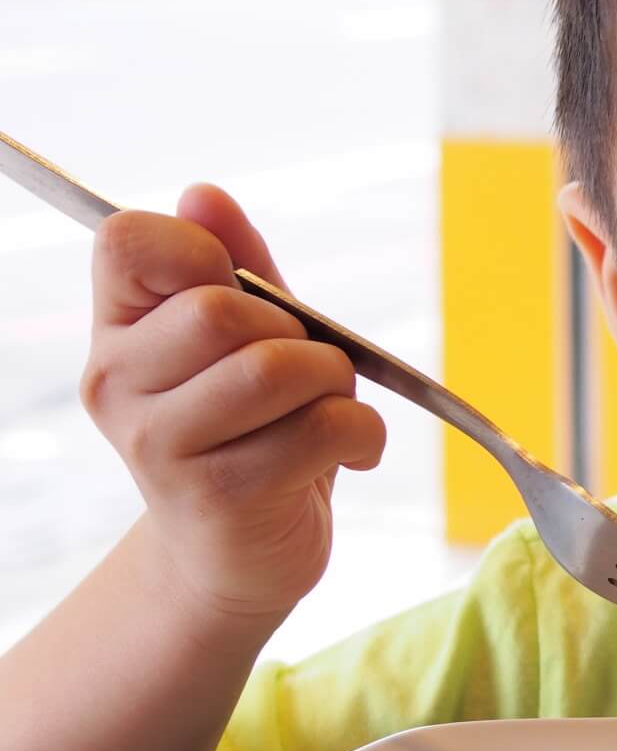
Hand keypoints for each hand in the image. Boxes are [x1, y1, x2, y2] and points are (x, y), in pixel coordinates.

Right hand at [80, 185, 385, 620]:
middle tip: (305, 374)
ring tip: (324, 415)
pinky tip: (348, 457)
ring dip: (334, 385)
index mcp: (117, 330)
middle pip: (226, 310)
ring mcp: (161, 445)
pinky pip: (325, 427)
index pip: (128, 240)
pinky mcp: (220, 495)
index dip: (204, 252)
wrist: (235, 557)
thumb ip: (237, 265)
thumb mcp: (249, 339)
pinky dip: (364, 435)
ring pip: (279, 368)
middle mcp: (118, 383)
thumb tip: (204, 194)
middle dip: (298, 335)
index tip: (238, 295)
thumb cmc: (253, 432)